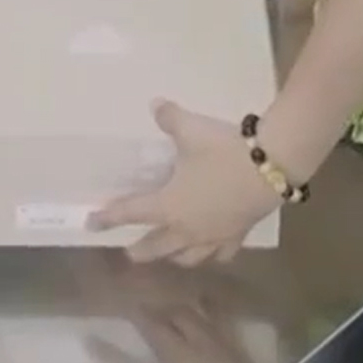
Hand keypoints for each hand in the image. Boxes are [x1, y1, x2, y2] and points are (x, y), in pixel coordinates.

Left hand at [89, 100, 280, 266]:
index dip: (108, 218)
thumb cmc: (223, 151)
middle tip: (129, 252)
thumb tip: (155, 105)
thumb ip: (170, 118)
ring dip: (174, 257)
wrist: (271, 167)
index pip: (131, 213)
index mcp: (168, 205)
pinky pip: (221, 253)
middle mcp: (187, 228)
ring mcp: (213, 236)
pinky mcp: (237, 235)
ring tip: (170, 254)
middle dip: (140, 250)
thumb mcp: (191, 130)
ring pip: (188, 257)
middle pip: (157, 247)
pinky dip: (213, 255)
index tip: (91, 223)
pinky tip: (213, 250)